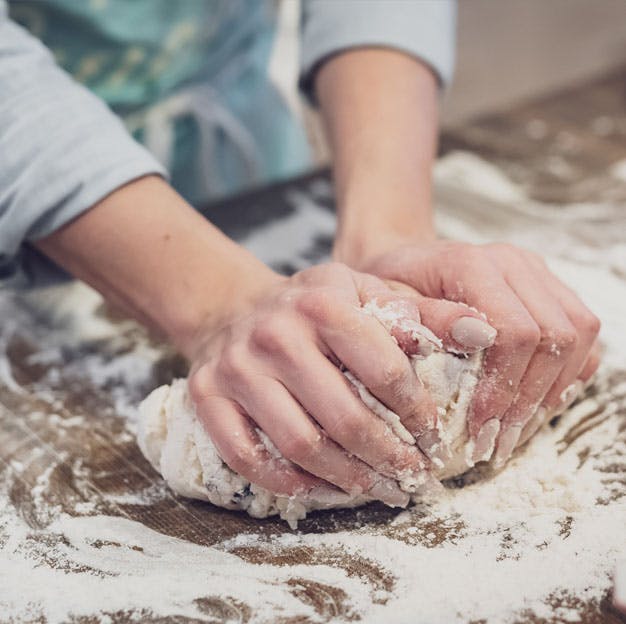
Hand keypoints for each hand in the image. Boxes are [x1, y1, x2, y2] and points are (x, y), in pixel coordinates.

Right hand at [187, 262, 490, 505]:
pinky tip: (322, 488)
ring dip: (346, 478)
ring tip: (378, 488)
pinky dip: (290, 483)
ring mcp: (237, 368)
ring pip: (300, 444)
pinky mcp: (208, 396)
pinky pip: (248, 457)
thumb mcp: (367, 294)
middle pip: (344, 418)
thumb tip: (484, 333)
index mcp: (323, 302)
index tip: (435, 437)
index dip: (418, 413)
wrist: (236, 308)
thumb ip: (425, 313)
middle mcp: (275, 334)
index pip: (384, 370)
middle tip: (414, 478)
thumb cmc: (313, 307)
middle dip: (389, 458)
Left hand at [354, 241, 600, 467]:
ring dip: (554, 390)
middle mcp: (513, 262)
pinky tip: (536, 402)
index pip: (515, 331)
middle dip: (530, 399)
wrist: (406, 262)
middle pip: (556, 335)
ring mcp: (536, 272)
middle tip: (499, 441)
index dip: (504, 386)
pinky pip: (582, 331)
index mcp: (472, 264)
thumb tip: (475, 337)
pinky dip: (568, 371)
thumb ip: (425, 319)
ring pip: (579, 333)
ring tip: (517, 430)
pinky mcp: (548, 286)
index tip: (481, 426)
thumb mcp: (387, 305)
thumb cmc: (390, 288)